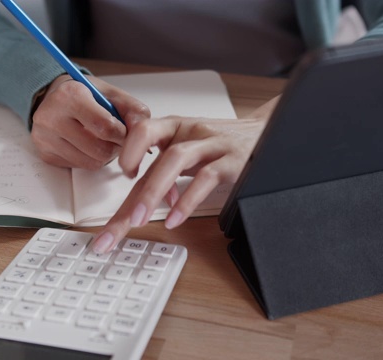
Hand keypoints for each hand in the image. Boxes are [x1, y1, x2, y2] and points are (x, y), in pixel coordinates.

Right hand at [31, 74, 149, 168]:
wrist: (55, 97)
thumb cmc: (87, 95)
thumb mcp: (112, 94)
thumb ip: (133, 110)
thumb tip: (143, 133)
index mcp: (70, 96)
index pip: (106, 127)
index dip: (123, 134)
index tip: (125, 131)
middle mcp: (52, 117)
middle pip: (99, 150)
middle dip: (115, 147)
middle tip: (116, 138)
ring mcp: (45, 138)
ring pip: (91, 163)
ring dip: (105, 156)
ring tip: (102, 140)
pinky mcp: (45, 154)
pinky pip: (80, 167)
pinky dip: (90, 159)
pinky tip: (87, 144)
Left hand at [91, 96, 280, 252]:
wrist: (267, 134)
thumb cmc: (223, 145)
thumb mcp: (191, 151)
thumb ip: (168, 173)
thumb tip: (147, 201)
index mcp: (175, 128)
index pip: (141, 136)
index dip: (127, 154)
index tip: (121, 177)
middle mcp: (191, 132)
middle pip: (154, 157)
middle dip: (131, 195)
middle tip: (114, 227)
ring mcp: (213, 145)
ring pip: (176, 159)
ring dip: (153, 192)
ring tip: (138, 221)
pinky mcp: (233, 161)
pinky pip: (206, 177)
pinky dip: (188, 200)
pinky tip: (175, 218)